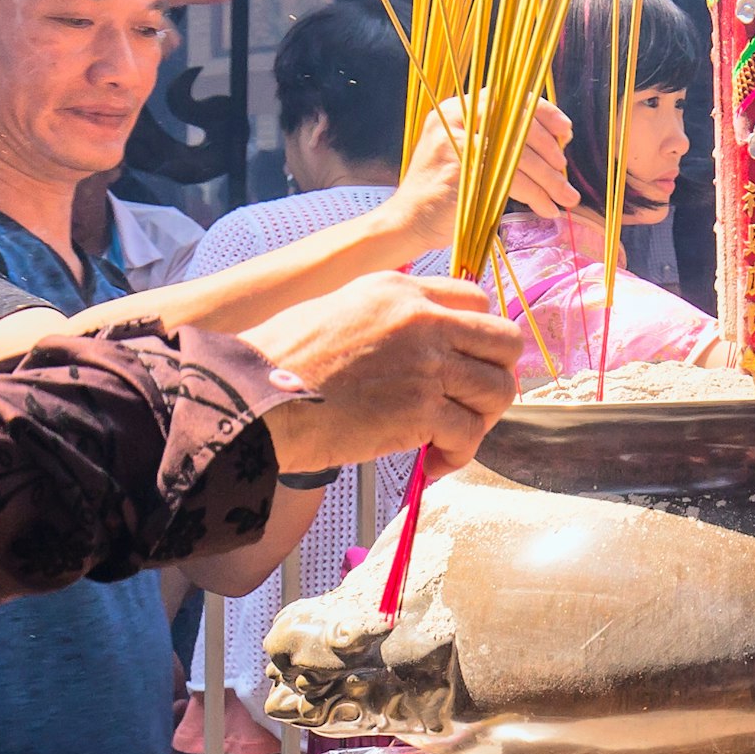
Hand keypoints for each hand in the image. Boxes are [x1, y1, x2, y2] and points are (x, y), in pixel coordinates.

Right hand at [247, 275, 524, 478]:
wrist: (250, 400)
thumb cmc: (275, 364)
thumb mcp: (335, 312)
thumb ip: (383, 321)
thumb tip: (410, 350)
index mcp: (399, 290)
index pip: (475, 298)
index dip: (477, 336)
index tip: (462, 364)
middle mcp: (422, 320)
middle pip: (504, 341)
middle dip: (494, 375)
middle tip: (468, 404)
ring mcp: (427, 364)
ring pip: (497, 390)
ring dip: (480, 420)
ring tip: (447, 439)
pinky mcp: (422, 410)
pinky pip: (469, 434)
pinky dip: (457, 455)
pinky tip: (432, 464)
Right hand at [384, 96, 578, 244]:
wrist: (409, 222)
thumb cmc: (447, 193)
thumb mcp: (473, 156)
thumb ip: (503, 142)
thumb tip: (558, 144)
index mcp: (458, 108)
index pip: (511, 99)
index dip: (545, 114)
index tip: (567, 133)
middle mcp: (455, 116)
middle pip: (519, 125)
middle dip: (551, 153)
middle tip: (566, 175)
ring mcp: (455, 139)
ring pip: (519, 155)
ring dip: (549, 180)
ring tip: (566, 198)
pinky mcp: (459, 167)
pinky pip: (511, 178)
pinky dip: (534, 195)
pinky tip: (545, 208)